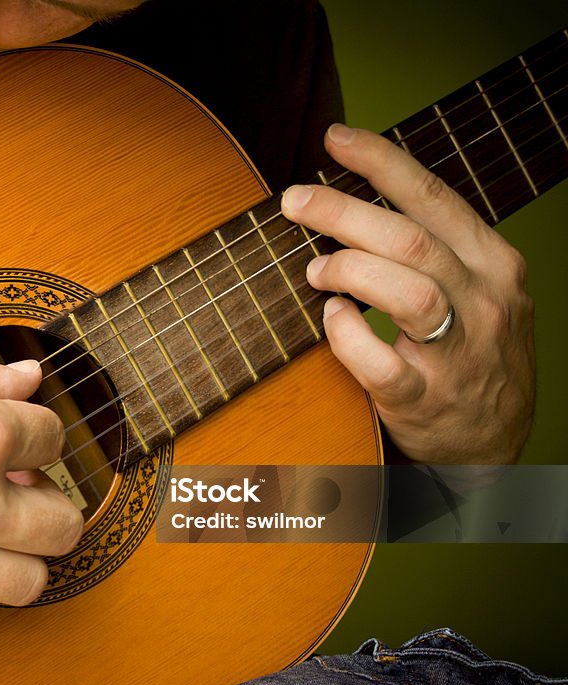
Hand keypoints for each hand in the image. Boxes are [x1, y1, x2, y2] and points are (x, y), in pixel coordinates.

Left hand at [280, 123, 535, 464]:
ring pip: (408, 292)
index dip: (380, 162)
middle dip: (342, 212)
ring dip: (348, 271)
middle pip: (410, 240)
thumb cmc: (468, 352)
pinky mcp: (425, 399)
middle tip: (295, 201)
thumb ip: (431, 249)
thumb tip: (352, 203)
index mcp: (493, 263)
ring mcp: (459, 354)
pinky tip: (330, 319)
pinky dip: (346, 335)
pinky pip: (380, 363)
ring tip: (315, 270)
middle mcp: (483, 302)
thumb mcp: (475, 290)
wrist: (494, 441)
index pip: (434, 198)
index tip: (335, 139)